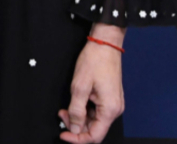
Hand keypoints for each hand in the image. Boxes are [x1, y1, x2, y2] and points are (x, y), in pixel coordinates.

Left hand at [58, 26, 124, 142]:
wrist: (105, 43)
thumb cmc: (95, 60)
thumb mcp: (79, 86)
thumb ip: (76, 110)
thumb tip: (73, 128)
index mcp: (110, 110)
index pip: (94, 136)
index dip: (77, 138)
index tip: (63, 135)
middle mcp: (115, 109)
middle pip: (94, 128)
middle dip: (76, 125)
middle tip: (61, 114)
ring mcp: (113, 103)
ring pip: (95, 119)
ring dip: (79, 116)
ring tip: (66, 107)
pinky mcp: (109, 97)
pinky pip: (97, 110)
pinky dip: (85, 109)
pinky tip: (75, 101)